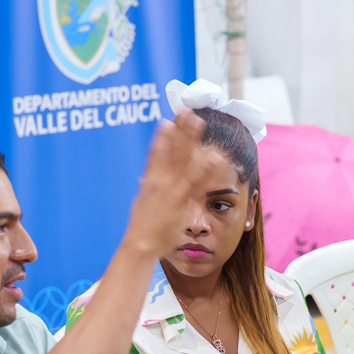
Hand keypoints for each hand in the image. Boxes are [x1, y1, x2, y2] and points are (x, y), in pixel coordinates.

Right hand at [123, 111, 211, 256]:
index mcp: (149, 181)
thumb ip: (145, 190)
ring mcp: (169, 188)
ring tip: (199, 120)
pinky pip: (195, 180)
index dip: (162, 136)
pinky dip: (205, 166)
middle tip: (186, 109)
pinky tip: (214, 155)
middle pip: (170, 148)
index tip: (167, 120)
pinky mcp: (180, 199)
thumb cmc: (142, 229)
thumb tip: (144, 182)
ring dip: (190, 137)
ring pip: (182, 158)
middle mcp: (159, 180)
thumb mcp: (141, 204)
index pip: (155, 153)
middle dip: (178, 128)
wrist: (139, 244)